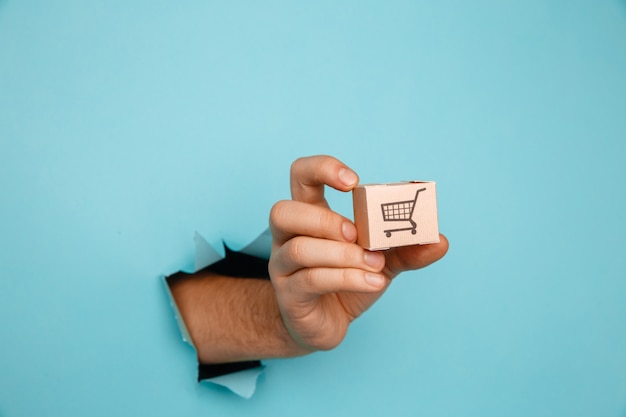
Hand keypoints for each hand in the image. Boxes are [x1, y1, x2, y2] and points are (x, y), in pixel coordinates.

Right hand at [269, 155, 448, 351]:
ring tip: (375, 264)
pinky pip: (312, 280)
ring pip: (300, 248)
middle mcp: (288, 237)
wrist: (324, 325)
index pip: (301, 176)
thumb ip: (405, 249)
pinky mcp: (289, 295)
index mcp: (309, 216)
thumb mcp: (379, 261)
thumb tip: (440, 241)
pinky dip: (348, 278)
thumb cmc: (345, 282)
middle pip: (283, 211)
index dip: (322, 169)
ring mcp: (284, 267)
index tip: (354, 182)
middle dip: (325, 219)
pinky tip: (373, 282)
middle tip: (358, 234)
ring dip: (344, 255)